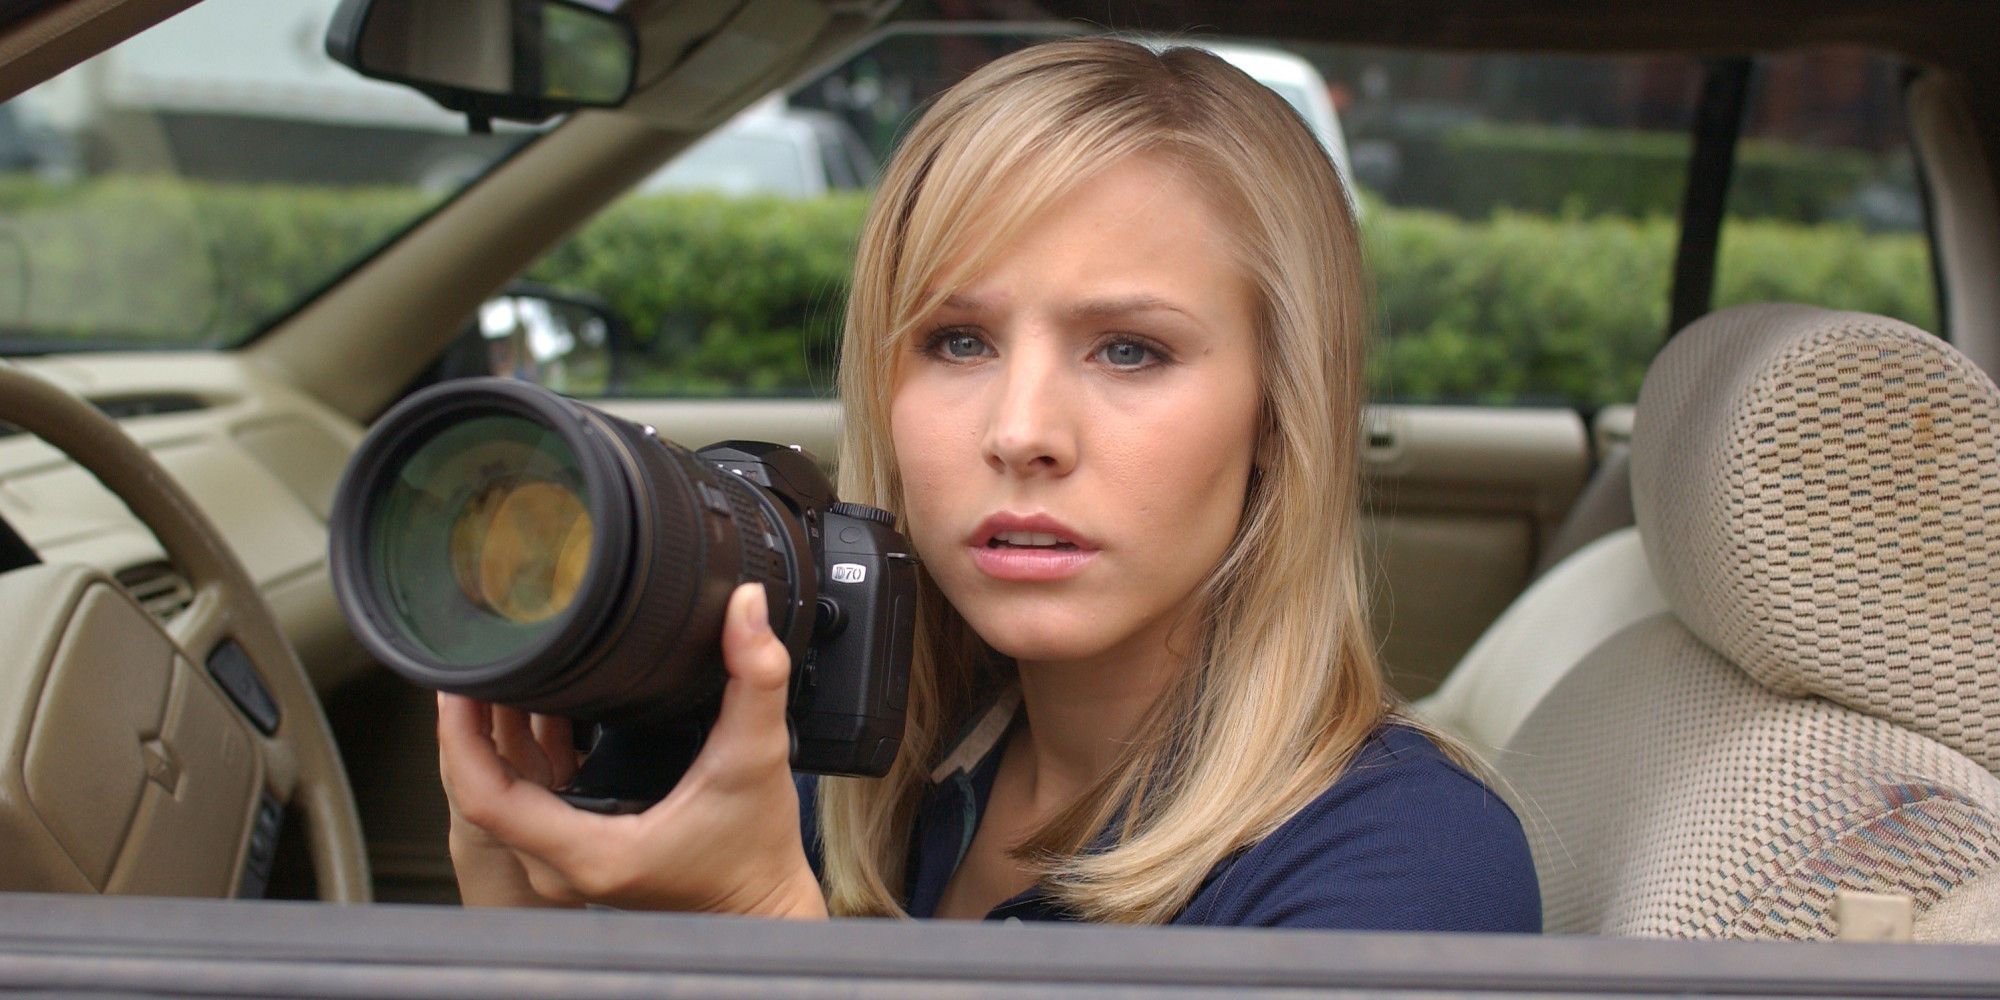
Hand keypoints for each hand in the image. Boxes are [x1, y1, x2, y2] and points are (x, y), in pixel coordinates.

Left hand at [436, 583, 825, 917]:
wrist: (763, 907)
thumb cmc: (756, 852)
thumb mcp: (758, 756)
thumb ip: (757, 678)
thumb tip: (747, 608)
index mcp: (591, 850)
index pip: (487, 796)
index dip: (460, 737)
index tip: (458, 684)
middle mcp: (566, 866)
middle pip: (483, 791)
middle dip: (470, 725)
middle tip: (474, 662)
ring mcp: (567, 863)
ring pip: (502, 796)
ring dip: (493, 738)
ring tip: (496, 674)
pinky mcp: (579, 851)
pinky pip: (527, 802)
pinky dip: (521, 755)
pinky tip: (535, 709)